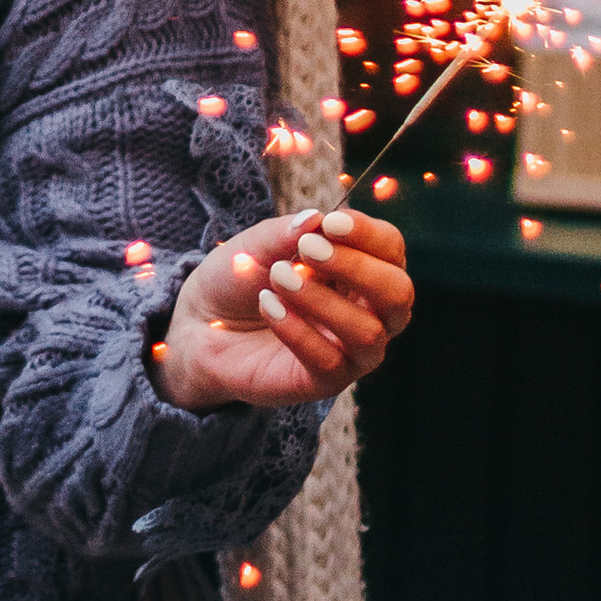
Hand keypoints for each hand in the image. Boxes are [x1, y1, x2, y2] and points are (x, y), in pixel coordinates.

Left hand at [157, 205, 413, 413]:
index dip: (369, 234)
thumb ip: (286, 232)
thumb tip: (316, 219)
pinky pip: (330, 362)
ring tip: (277, 278)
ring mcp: (351, 351)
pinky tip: (267, 305)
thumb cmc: (242, 278)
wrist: (202, 325)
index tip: (331, 223)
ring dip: (321, 300)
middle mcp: (369, 312)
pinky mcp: (326, 381)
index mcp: (361, 270)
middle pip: (398, 293)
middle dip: (357, 267)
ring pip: (368, 332)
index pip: (392, 250)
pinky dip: (298, 330)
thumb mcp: (256, 244)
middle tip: (307, 249)